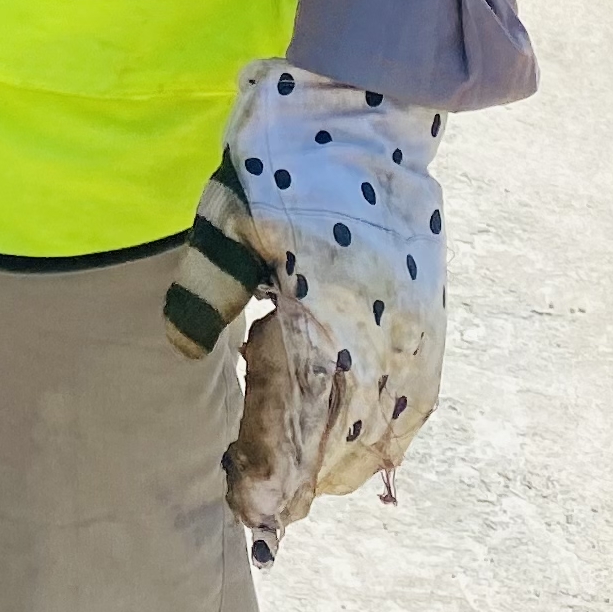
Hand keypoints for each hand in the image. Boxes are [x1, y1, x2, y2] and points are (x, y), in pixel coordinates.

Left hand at [159, 61, 448, 557]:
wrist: (368, 103)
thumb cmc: (285, 154)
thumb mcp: (227, 213)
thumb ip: (206, 285)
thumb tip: (180, 350)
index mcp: (328, 304)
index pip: (297, 415)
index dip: (269, 468)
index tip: (242, 504)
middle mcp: (383, 327)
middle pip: (344, 437)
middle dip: (301, 479)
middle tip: (260, 507)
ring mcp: (417, 325)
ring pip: (387, 429)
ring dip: (343, 464)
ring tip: (301, 485)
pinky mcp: (432, 315)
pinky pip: (417, 401)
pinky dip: (388, 436)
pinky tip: (361, 451)